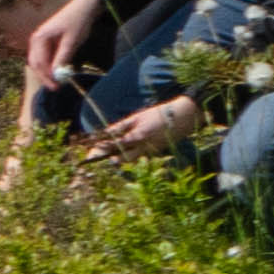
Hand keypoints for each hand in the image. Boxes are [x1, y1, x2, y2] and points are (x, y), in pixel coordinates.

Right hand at [15, 0, 100, 106]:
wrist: (85, 6)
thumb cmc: (78, 21)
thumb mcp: (71, 41)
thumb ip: (62, 58)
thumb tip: (56, 75)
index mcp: (39, 39)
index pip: (38, 63)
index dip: (46, 76)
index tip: (56, 86)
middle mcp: (36, 40)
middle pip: (37, 63)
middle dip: (45, 76)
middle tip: (57, 87)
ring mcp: (42, 40)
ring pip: (41, 61)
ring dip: (48, 71)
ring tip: (59, 82)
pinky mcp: (49, 41)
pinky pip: (47, 56)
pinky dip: (52, 65)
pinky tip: (60, 71)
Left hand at [79, 93, 202, 164]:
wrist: (184, 116)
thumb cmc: (158, 114)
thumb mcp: (137, 117)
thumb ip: (121, 126)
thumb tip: (105, 132)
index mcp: (137, 136)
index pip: (114, 145)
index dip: (101, 148)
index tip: (90, 151)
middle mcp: (144, 147)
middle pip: (122, 159)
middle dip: (110, 158)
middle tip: (100, 155)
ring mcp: (151, 151)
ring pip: (131, 159)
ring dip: (121, 157)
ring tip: (112, 153)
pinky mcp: (156, 152)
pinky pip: (141, 156)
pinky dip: (132, 153)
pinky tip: (129, 148)